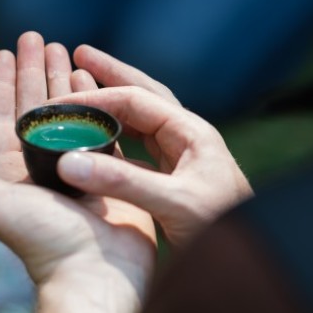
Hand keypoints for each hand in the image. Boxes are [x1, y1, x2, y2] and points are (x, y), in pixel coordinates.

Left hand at [0, 32, 155, 312]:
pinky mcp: (108, 172)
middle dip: (34, 72)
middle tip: (37, 38)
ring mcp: (76, 169)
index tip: (4, 50)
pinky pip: (101, 129)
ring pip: (68, 114)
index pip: (2, 116)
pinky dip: (98, 103)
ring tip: (65, 49)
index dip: (1, 82)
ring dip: (65, 82)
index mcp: (10, 171)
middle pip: (35, 108)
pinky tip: (96, 82)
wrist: (96, 276)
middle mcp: (40, 167)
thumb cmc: (41, 241)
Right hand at [51, 46, 253, 247]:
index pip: (136, 100)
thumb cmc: (223, 227)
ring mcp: (181, 156)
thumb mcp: (173, 202)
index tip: (62, 101)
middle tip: (79, 53)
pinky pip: (138, 148)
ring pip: (140, 120)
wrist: (250, 259)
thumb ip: (122, 183)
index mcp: (191, 132)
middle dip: (111, 74)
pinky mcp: (174, 178)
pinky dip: (115, 139)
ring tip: (85, 90)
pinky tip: (99, 141)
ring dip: (112, 104)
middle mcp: (186, 137)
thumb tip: (70, 164)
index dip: (98, 97)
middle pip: (143, 95)